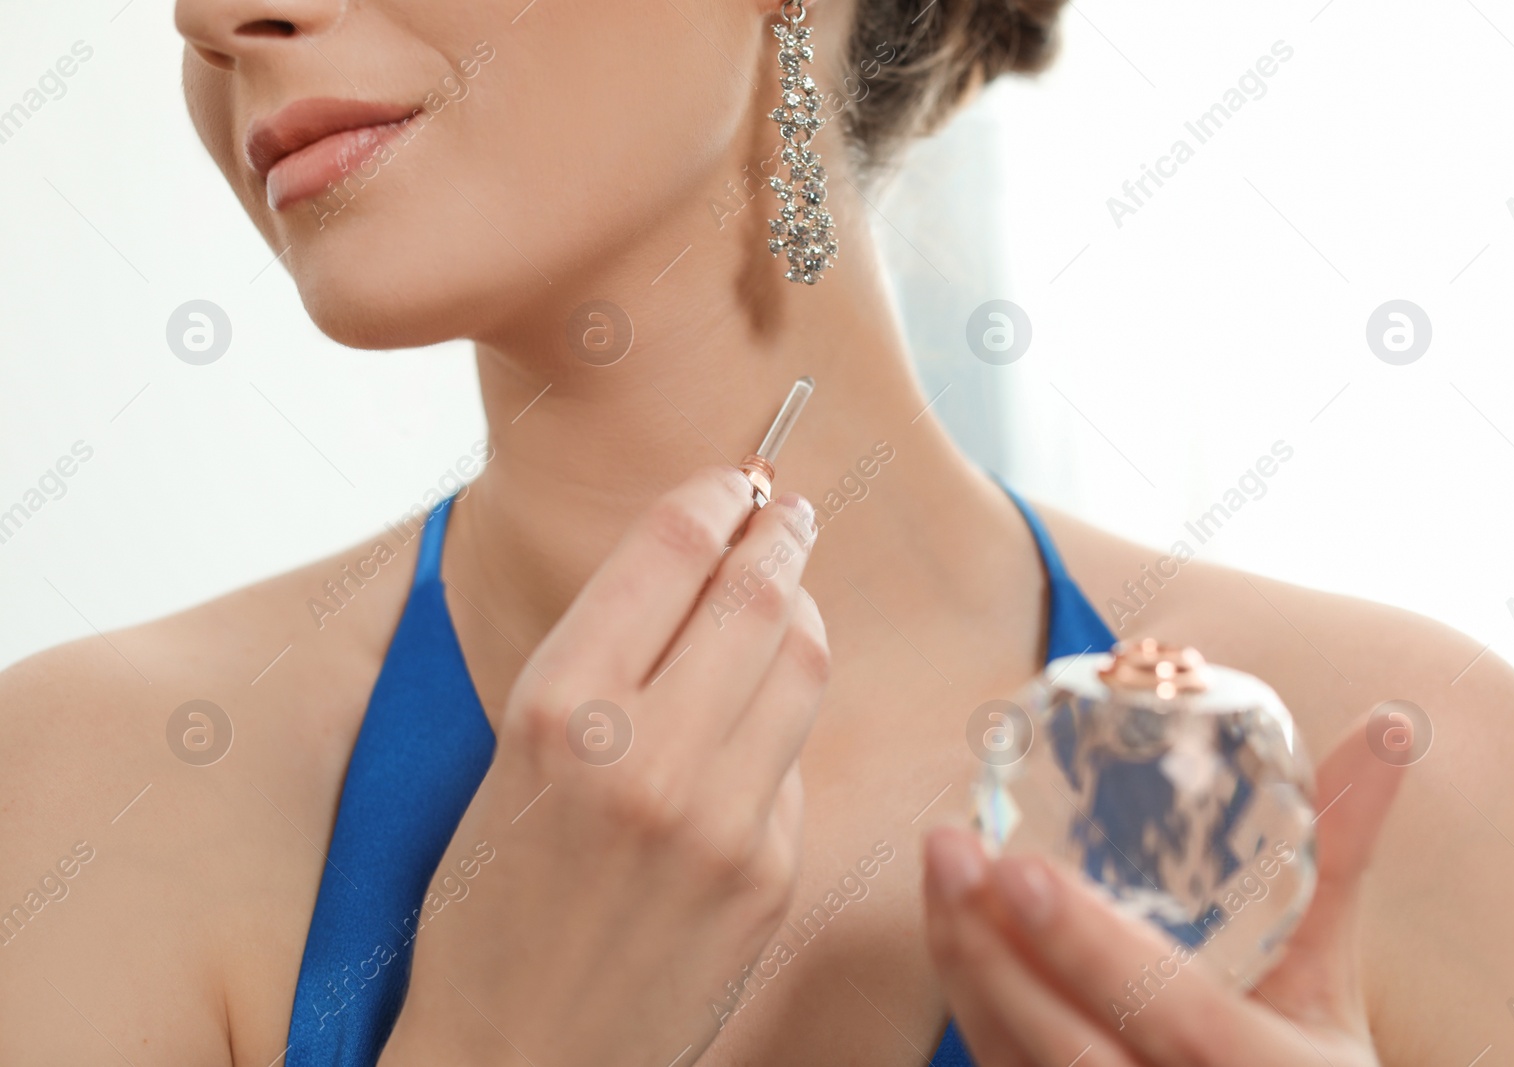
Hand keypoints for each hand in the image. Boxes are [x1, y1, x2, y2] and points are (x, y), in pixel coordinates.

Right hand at [382, 466, 826, 1066]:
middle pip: (757, 593)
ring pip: (803, 661)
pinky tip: (757, 716)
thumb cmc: (486, 912)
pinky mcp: (769, 872)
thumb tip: (685, 578)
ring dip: (803, 610)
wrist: (517, 1060)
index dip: (714, 497)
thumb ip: (595, 664)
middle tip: (789, 511)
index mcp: (557, 710)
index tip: (733, 481)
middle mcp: (646, 754)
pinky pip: (794, 757)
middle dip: (781, 532)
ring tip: (791, 592)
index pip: (669, 553)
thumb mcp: (505, 759)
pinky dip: (782, 719)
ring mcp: (721, 817)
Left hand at [923, 722, 1406, 1066]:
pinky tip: (950, 925)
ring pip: (1017, 1065)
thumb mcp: (1332, 977)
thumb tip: (1392, 724)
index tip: (1019, 867)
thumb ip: (1341, 854)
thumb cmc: (1307, 1064)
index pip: (1174, 1014)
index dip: (1094, 950)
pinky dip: (972, 1000)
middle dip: (996, 953)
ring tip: (941, 868)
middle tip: (950, 846)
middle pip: (1069, 1051)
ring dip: (967, 969)